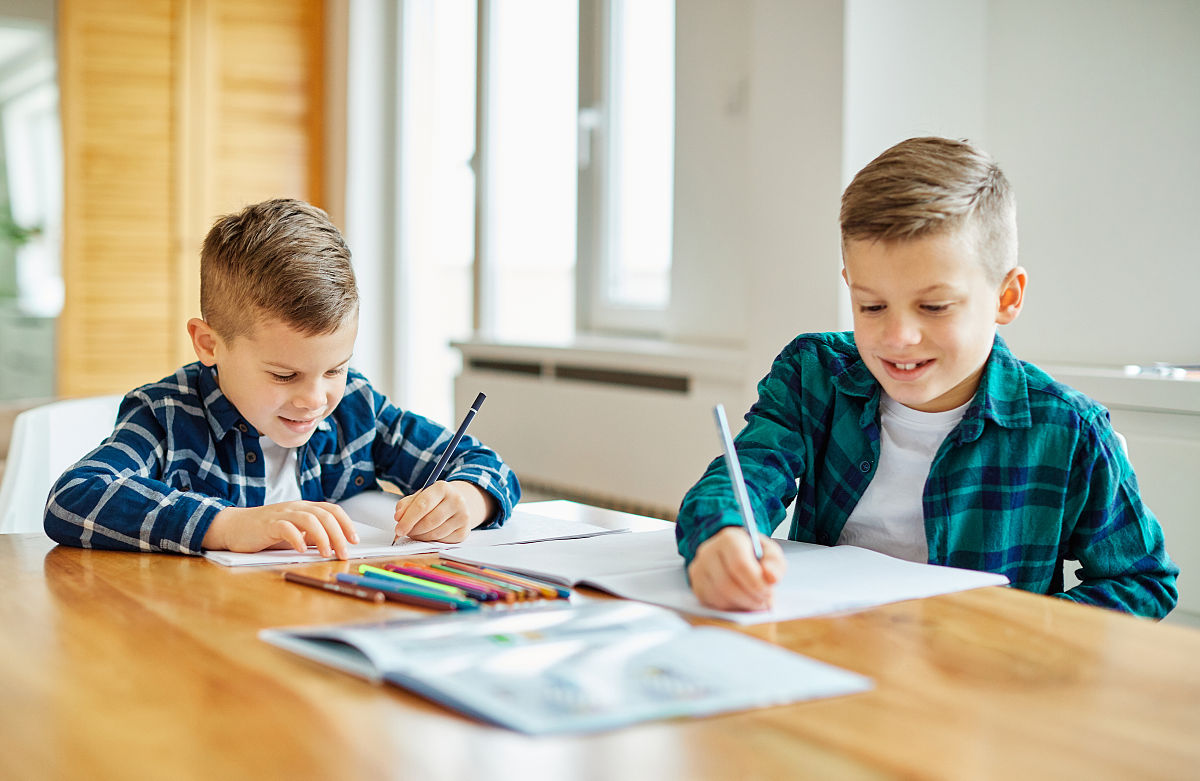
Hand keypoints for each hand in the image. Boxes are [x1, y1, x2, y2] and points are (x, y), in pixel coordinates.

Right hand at [202, 501, 359, 559]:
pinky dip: (296, 538)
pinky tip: (301, 550)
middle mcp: (296, 507)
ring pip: (310, 519)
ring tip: (326, 553)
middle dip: (339, 535)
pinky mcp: (268, 524)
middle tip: (343, 553)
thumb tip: (335, 546)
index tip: (354, 541)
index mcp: (305, 508)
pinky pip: (286, 528)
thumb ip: (312, 536)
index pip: (332, 510)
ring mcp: (282, 514)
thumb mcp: (295, 533)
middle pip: (325, 515)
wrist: (234, 527)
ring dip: (322, 537)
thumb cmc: (266, 532)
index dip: (346, 524)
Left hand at [392, 481, 496, 543]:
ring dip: (420, 537)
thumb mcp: (419, 496)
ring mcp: (462, 517)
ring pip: (435, 534)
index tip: (398, 529)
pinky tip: (428, 535)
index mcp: (443, 488)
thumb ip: (405, 505)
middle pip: (429, 521)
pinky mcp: (464, 531)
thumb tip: (398, 518)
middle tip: (405, 532)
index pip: (423, 504)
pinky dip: (431, 541)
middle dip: (413, 530)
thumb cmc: (435, 501)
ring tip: (416, 532)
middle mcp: (456, 501)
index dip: (408, 519)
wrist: (458, 504)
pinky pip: (442, 541)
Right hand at [687, 526, 786, 610]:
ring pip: (719, 596)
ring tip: (756, 601)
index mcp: (729, 539)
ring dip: (742, 604)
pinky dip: (732, 607)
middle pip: (727, 584)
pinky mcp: (697, 585)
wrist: (731, 553)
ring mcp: (699, 569)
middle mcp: (708, 552)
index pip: (739, 564)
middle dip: (750, 598)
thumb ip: (774, 564)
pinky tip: (742, 601)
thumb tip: (771, 578)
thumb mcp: (769, 552)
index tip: (769, 592)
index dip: (755, 583)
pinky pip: (713, 603)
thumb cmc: (752, 553)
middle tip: (765, 601)